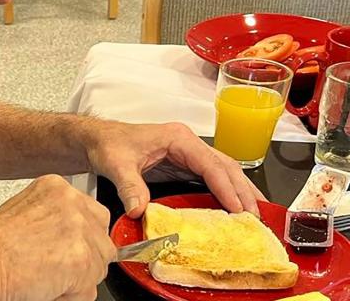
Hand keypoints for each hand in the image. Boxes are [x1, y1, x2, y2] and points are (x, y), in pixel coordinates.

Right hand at [0, 174, 115, 300]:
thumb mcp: (28, 215)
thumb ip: (57, 221)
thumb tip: (79, 242)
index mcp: (57, 187)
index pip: (92, 216)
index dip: (81, 242)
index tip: (64, 253)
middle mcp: (71, 202)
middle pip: (101, 241)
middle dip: (85, 260)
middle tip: (53, 269)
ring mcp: (78, 228)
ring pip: (98, 268)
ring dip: (76, 281)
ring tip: (42, 277)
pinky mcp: (81, 259)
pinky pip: (88, 290)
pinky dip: (68, 296)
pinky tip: (44, 287)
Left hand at [88, 122, 265, 218]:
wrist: (96, 141)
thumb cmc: (108, 144)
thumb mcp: (116, 164)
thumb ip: (129, 186)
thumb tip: (139, 209)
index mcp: (177, 138)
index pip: (210, 164)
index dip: (226, 187)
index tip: (239, 209)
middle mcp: (187, 145)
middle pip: (225, 167)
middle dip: (244, 191)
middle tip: (258, 217)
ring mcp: (187, 155)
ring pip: (223, 172)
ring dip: (240, 192)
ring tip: (258, 215)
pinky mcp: (183, 166)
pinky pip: (211, 180)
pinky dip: (226, 194)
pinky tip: (235, 210)